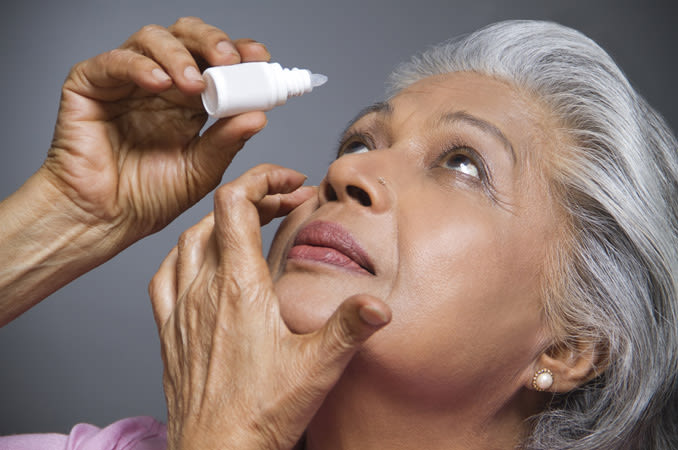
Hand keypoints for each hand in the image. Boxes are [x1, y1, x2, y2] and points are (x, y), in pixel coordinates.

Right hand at [42, 17, 269, 243]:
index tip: (259, 59)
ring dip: (179, 54)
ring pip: (152, 39)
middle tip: (230, 60)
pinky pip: (113, 61)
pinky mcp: (89, 85)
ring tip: (195, 83)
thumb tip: (259, 115)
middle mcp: (160, 84)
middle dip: (212, 42)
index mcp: (189, 102)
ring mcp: (125, 81)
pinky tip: (158, 82)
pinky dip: (138, 65)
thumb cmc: (148, 199)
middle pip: (187, 37)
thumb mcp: (201, 170)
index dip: (238, 53)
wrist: (105, 220)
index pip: (216, 62)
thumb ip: (227, 142)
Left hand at [149, 165, 391, 449]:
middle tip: (283, 202)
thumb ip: (349, 328)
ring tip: (248, 223)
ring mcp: (181, 310)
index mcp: (239, 288)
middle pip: (215, 217)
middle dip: (252, 198)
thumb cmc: (261, 413)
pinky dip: (184, 256)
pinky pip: (164, 276)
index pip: (235, 204)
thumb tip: (379, 303)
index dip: (262, 179)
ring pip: (188, 242)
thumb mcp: (317, 367)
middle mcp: (204, 291)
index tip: (290, 181)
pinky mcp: (170, 332)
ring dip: (218, 222)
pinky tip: (199, 263)